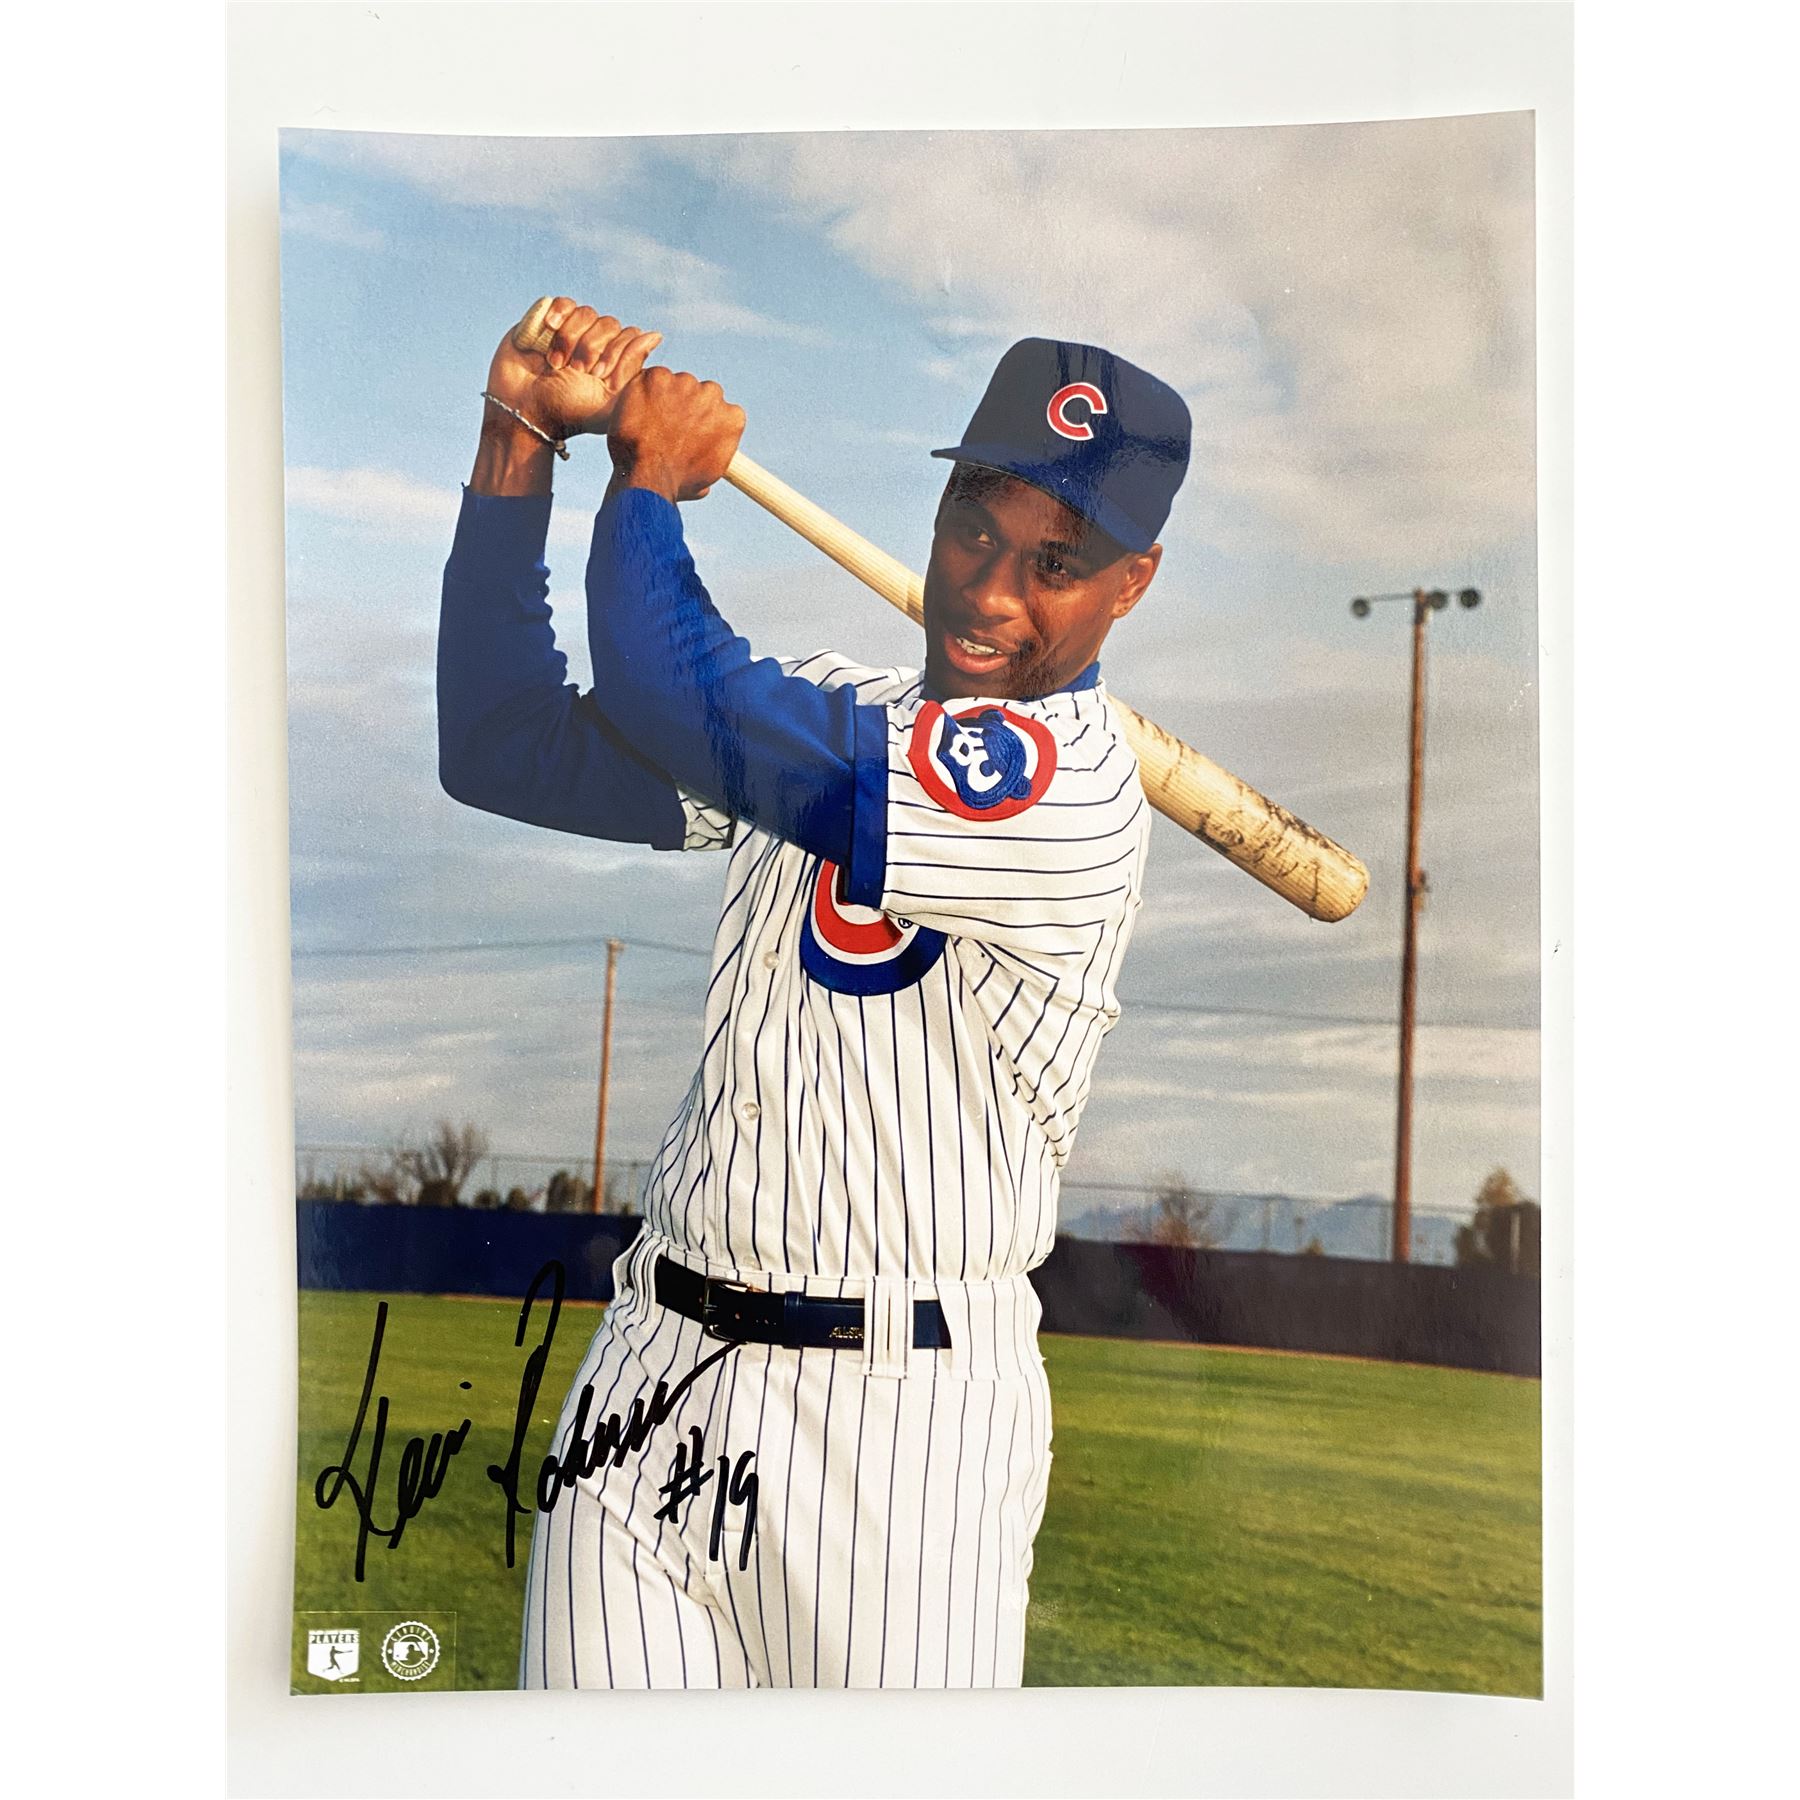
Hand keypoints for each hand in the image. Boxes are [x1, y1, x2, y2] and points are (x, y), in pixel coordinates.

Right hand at [483, 297, 662, 442]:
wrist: (524, 409)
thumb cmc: (568, 411)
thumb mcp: (608, 398)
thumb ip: (632, 367)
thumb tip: (656, 334)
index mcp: (612, 362)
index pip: (629, 336)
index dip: (615, 351)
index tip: (598, 374)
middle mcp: (594, 344)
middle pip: (609, 323)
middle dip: (591, 346)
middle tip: (577, 370)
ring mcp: (570, 331)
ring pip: (586, 312)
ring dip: (570, 338)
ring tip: (555, 363)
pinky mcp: (547, 321)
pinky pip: (564, 302)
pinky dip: (558, 313)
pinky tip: (549, 328)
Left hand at [607, 366, 746, 503]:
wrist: (648, 477)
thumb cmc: (675, 483)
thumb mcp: (707, 477)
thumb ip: (712, 458)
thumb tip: (705, 465)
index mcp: (732, 418)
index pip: (722, 410)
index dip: (704, 420)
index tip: (690, 431)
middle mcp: (713, 395)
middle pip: (700, 391)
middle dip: (685, 405)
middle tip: (667, 427)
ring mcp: (685, 383)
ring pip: (674, 383)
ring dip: (663, 397)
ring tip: (648, 424)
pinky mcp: (657, 377)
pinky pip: (650, 379)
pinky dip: (642, 392)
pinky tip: (636, 414)